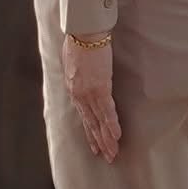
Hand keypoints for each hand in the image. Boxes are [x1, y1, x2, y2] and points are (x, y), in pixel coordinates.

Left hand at [65, 36, 121, 162]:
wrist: (83, 32)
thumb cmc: (77, 42)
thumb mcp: (71, 62)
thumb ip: (76, 75)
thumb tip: (79, 78)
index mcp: (73, 89)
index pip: (83, 116)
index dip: (90, 132)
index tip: (95, 146)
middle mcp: (79, 95)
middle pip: (90, 123)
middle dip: (99, 141)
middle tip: (107, 157)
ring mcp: (89, 93)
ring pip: (98, 120)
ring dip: (107, 138)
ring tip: (113, 153)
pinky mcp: (100, 87)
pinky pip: (107, 110)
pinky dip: (111, 124)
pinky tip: (116, 136)